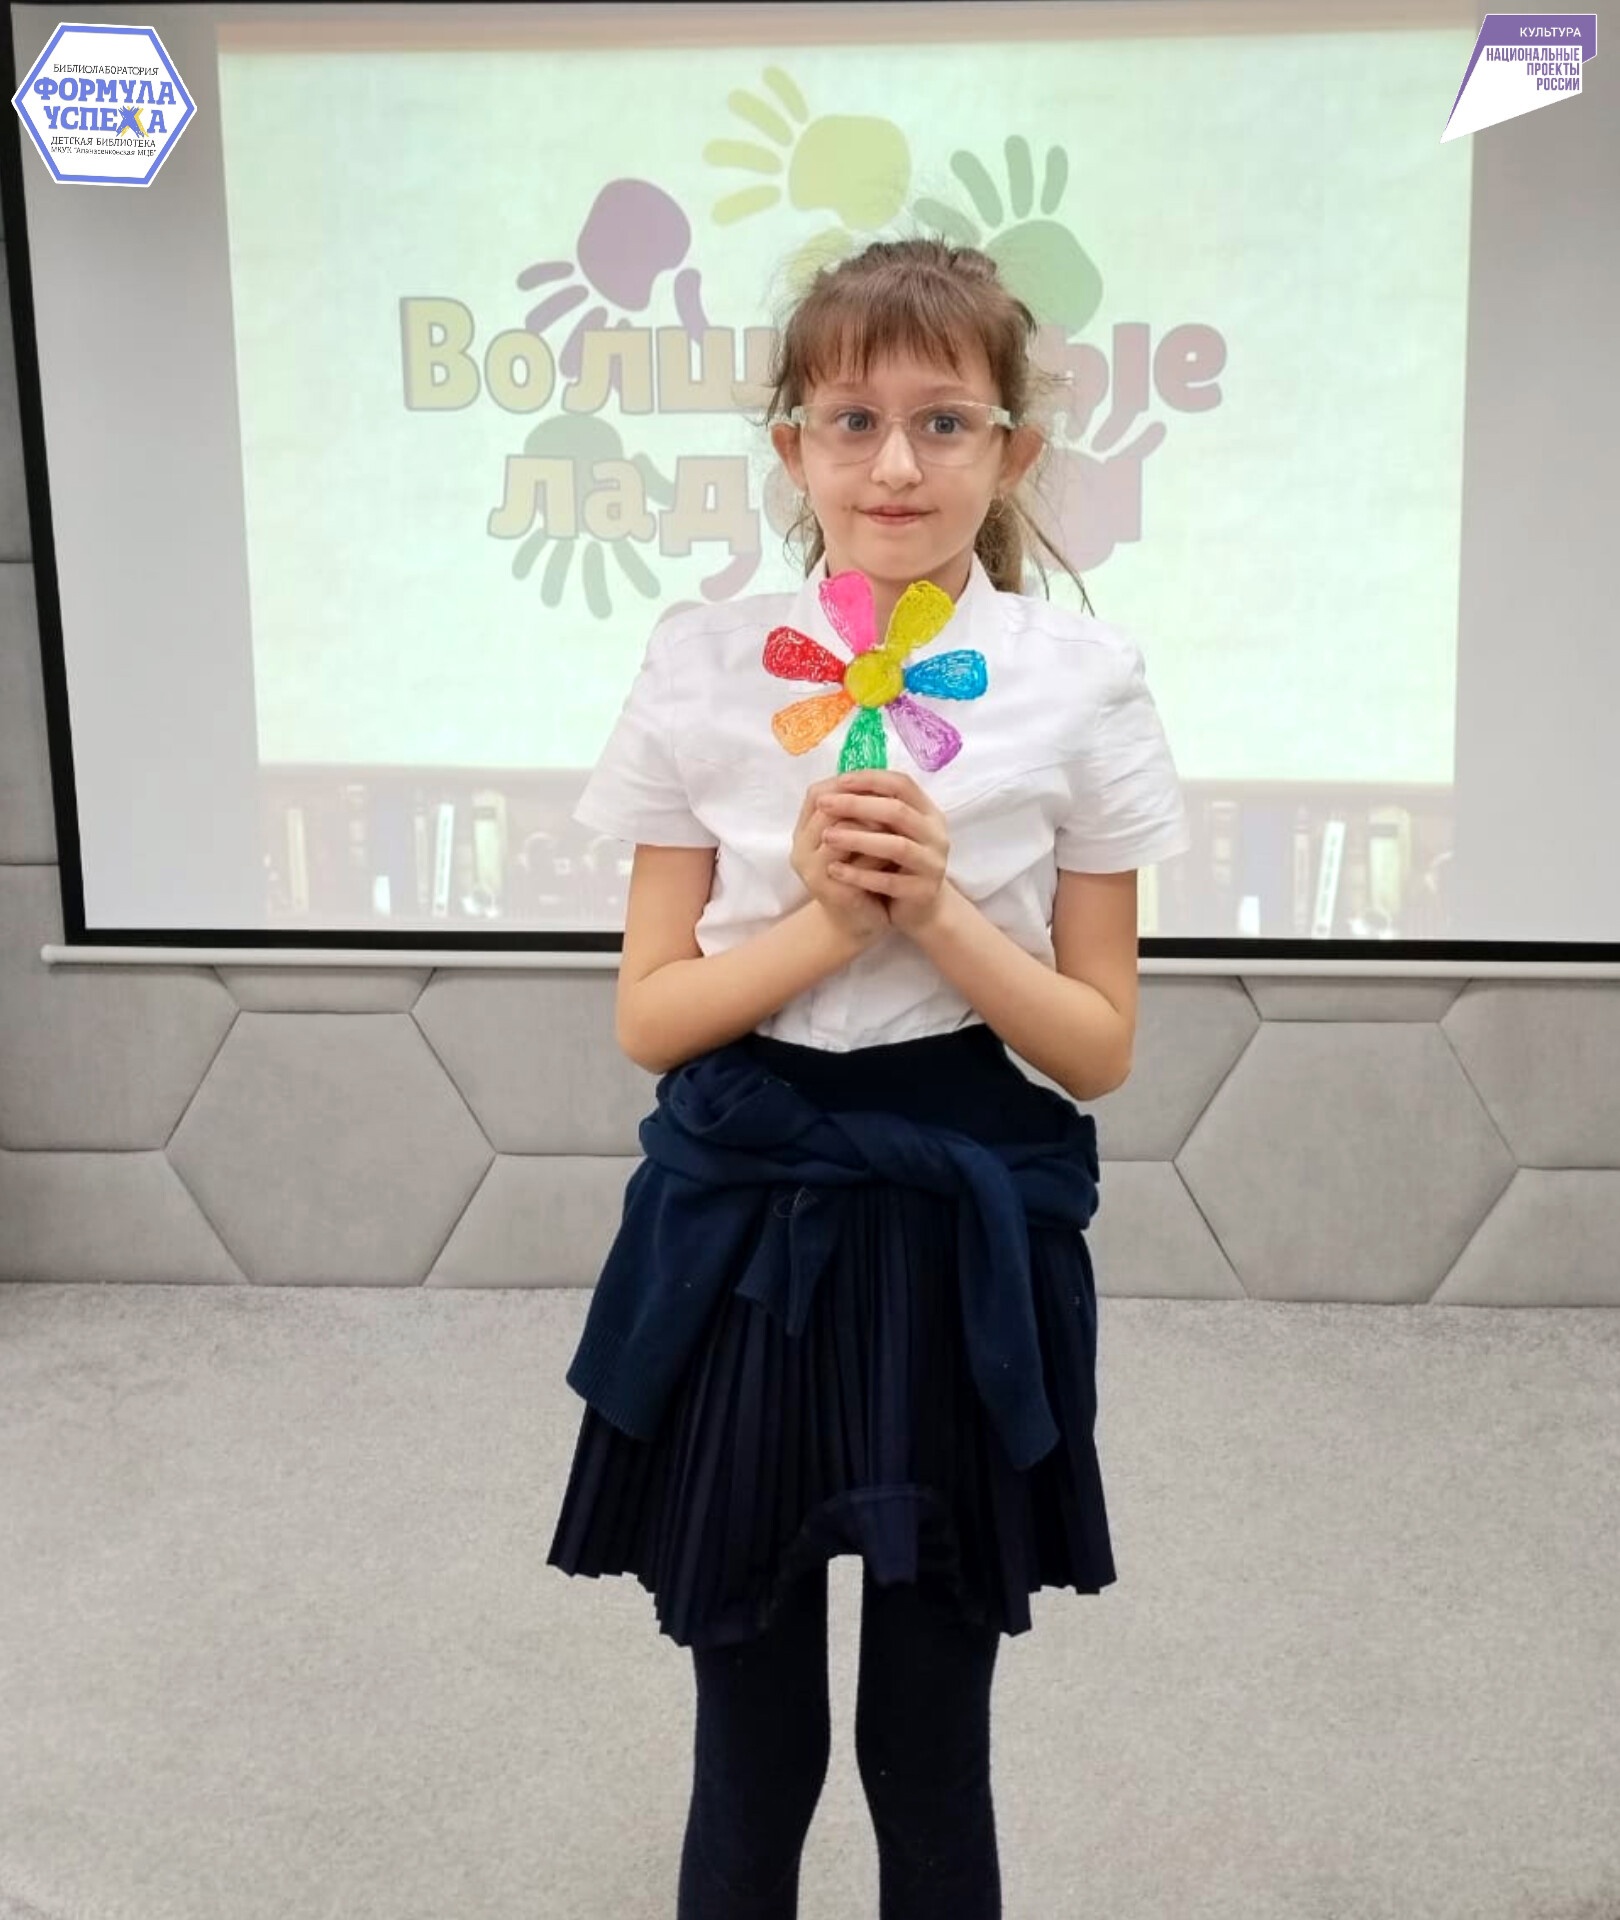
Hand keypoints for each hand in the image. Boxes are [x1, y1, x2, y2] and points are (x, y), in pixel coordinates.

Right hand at [791, 777, 891, 947]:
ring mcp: (812, 870)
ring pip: (840, 831)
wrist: (856, 922)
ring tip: (898, 823)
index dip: (848, 783)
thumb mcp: (855, 839)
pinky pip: (854, 863)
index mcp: (803, 832)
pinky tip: (895, 853)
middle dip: (863, 801)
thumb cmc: (859, 875)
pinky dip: (876, 854)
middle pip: (827, 807)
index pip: (816, 793)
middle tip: (895, 799)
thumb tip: (878, 775)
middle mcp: (800, 849)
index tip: (879, 783)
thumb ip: (857, 813)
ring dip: (872, 825)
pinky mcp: (829, 890)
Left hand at [814, 769, 951, 936]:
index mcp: (928, 813)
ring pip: (896, 846)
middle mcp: (936, 835)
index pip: (901, 785)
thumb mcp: (891, 831)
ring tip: (827, 837)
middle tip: (824, 805)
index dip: (871, 779)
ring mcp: (933, 864)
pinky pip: (889, 882)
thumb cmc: (898, 863)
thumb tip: (837, 783)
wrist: (920, 909)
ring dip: (858, 838)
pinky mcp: (923, 891)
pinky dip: (860, 874)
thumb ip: (875, 808)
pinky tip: (834, 870)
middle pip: (897, 811)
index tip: (839, 781)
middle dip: (857, 805)